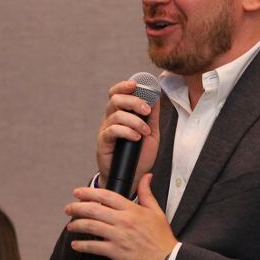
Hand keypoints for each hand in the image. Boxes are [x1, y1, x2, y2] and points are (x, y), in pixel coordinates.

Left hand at [65, 173, 177, 259]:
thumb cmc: (161, 237)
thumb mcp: (156, 211)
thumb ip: (147, 193)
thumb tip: (146, 176)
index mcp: (132, 209)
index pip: (106, 195)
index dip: (89, 192)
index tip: (78, 192)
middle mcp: (123, 221)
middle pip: (94, 210)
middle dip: (76, 208)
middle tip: (68, 208)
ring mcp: (119, 237)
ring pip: (91, 227)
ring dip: (76, 225)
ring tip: (70, 226)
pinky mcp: (116, 252)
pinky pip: (94, 247)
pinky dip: (82, 246)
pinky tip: (76, 245)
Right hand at [96, 79, 160, 194]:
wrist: (133, 176)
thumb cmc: (139, 155)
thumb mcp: (151, 133)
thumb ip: (152, 116)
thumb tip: (156, 97)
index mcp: (121, 113)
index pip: (117, 93)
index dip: (124, 86)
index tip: (136, 83)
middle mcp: (111, 119)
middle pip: (115, 99)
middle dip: (133, 101)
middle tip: (146, 111)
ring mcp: (106, 130)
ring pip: (116, 115)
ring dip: (134, 121)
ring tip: (144, 131)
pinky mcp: (103, 142)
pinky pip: (112, 130)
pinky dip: (126, 131)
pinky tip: (136, 137)